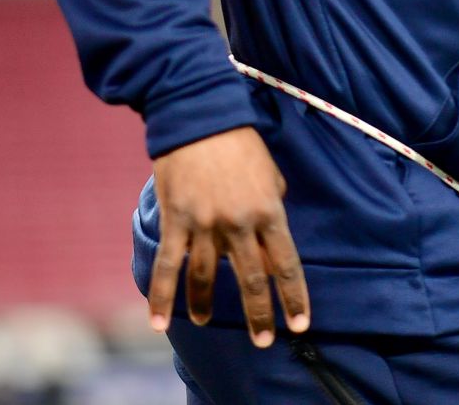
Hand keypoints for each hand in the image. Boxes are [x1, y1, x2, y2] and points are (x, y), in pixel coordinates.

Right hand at [148, 126, 310, 346]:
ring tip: (207, 322)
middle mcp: (239, 223)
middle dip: (259, 314)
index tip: (300, 324)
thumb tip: (272, 230)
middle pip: (252, 279)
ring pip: (206, 278)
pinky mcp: (177, 220)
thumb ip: (273, 203)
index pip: (286, 264)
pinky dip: (163, 297)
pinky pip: (168, 267)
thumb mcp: (270, 171)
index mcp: (269, 211)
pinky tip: (159, 323)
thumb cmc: (240, 141)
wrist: (199, 117)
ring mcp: (206, 224)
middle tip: (263, 341)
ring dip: (206, 306)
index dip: (293, 297)